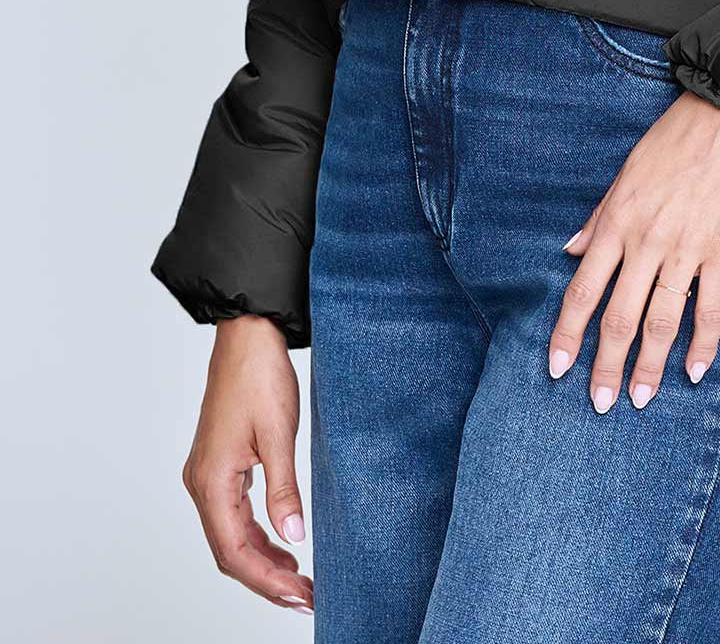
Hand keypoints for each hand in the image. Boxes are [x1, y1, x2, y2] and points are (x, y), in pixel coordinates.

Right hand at [180, 314, 313, 613]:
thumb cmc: (260, 376)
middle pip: (229, 552)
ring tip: (298, 578)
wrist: (247, 335)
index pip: (235, 552)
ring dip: (262, 560)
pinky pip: (232, 515)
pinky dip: (256, 536)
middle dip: (266, 579)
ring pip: (230, 536)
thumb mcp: (279, 434)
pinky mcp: (218, 465)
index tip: (300, 596)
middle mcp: (201, 483)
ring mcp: (207, 475)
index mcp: (212, 481)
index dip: (267, 581)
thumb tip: (295, 538)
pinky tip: (282, 542)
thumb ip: (284, 490)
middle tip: (305, 596)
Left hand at [548, 88, 719, 410]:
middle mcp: (647, 241)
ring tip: (640, 398)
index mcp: (618, 222)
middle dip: (605, 365)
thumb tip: (570, 250)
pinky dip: (703, 344)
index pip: (583, 290)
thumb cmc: (674, 140)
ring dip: (650, 365)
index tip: (556, 368)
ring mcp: (687, 249)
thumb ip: (599, 217)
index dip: (568, 333)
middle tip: (598, 403)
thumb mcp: (625, 172)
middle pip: (619, 316)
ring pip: (662, 321)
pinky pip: (710, 308)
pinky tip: (693, 370)